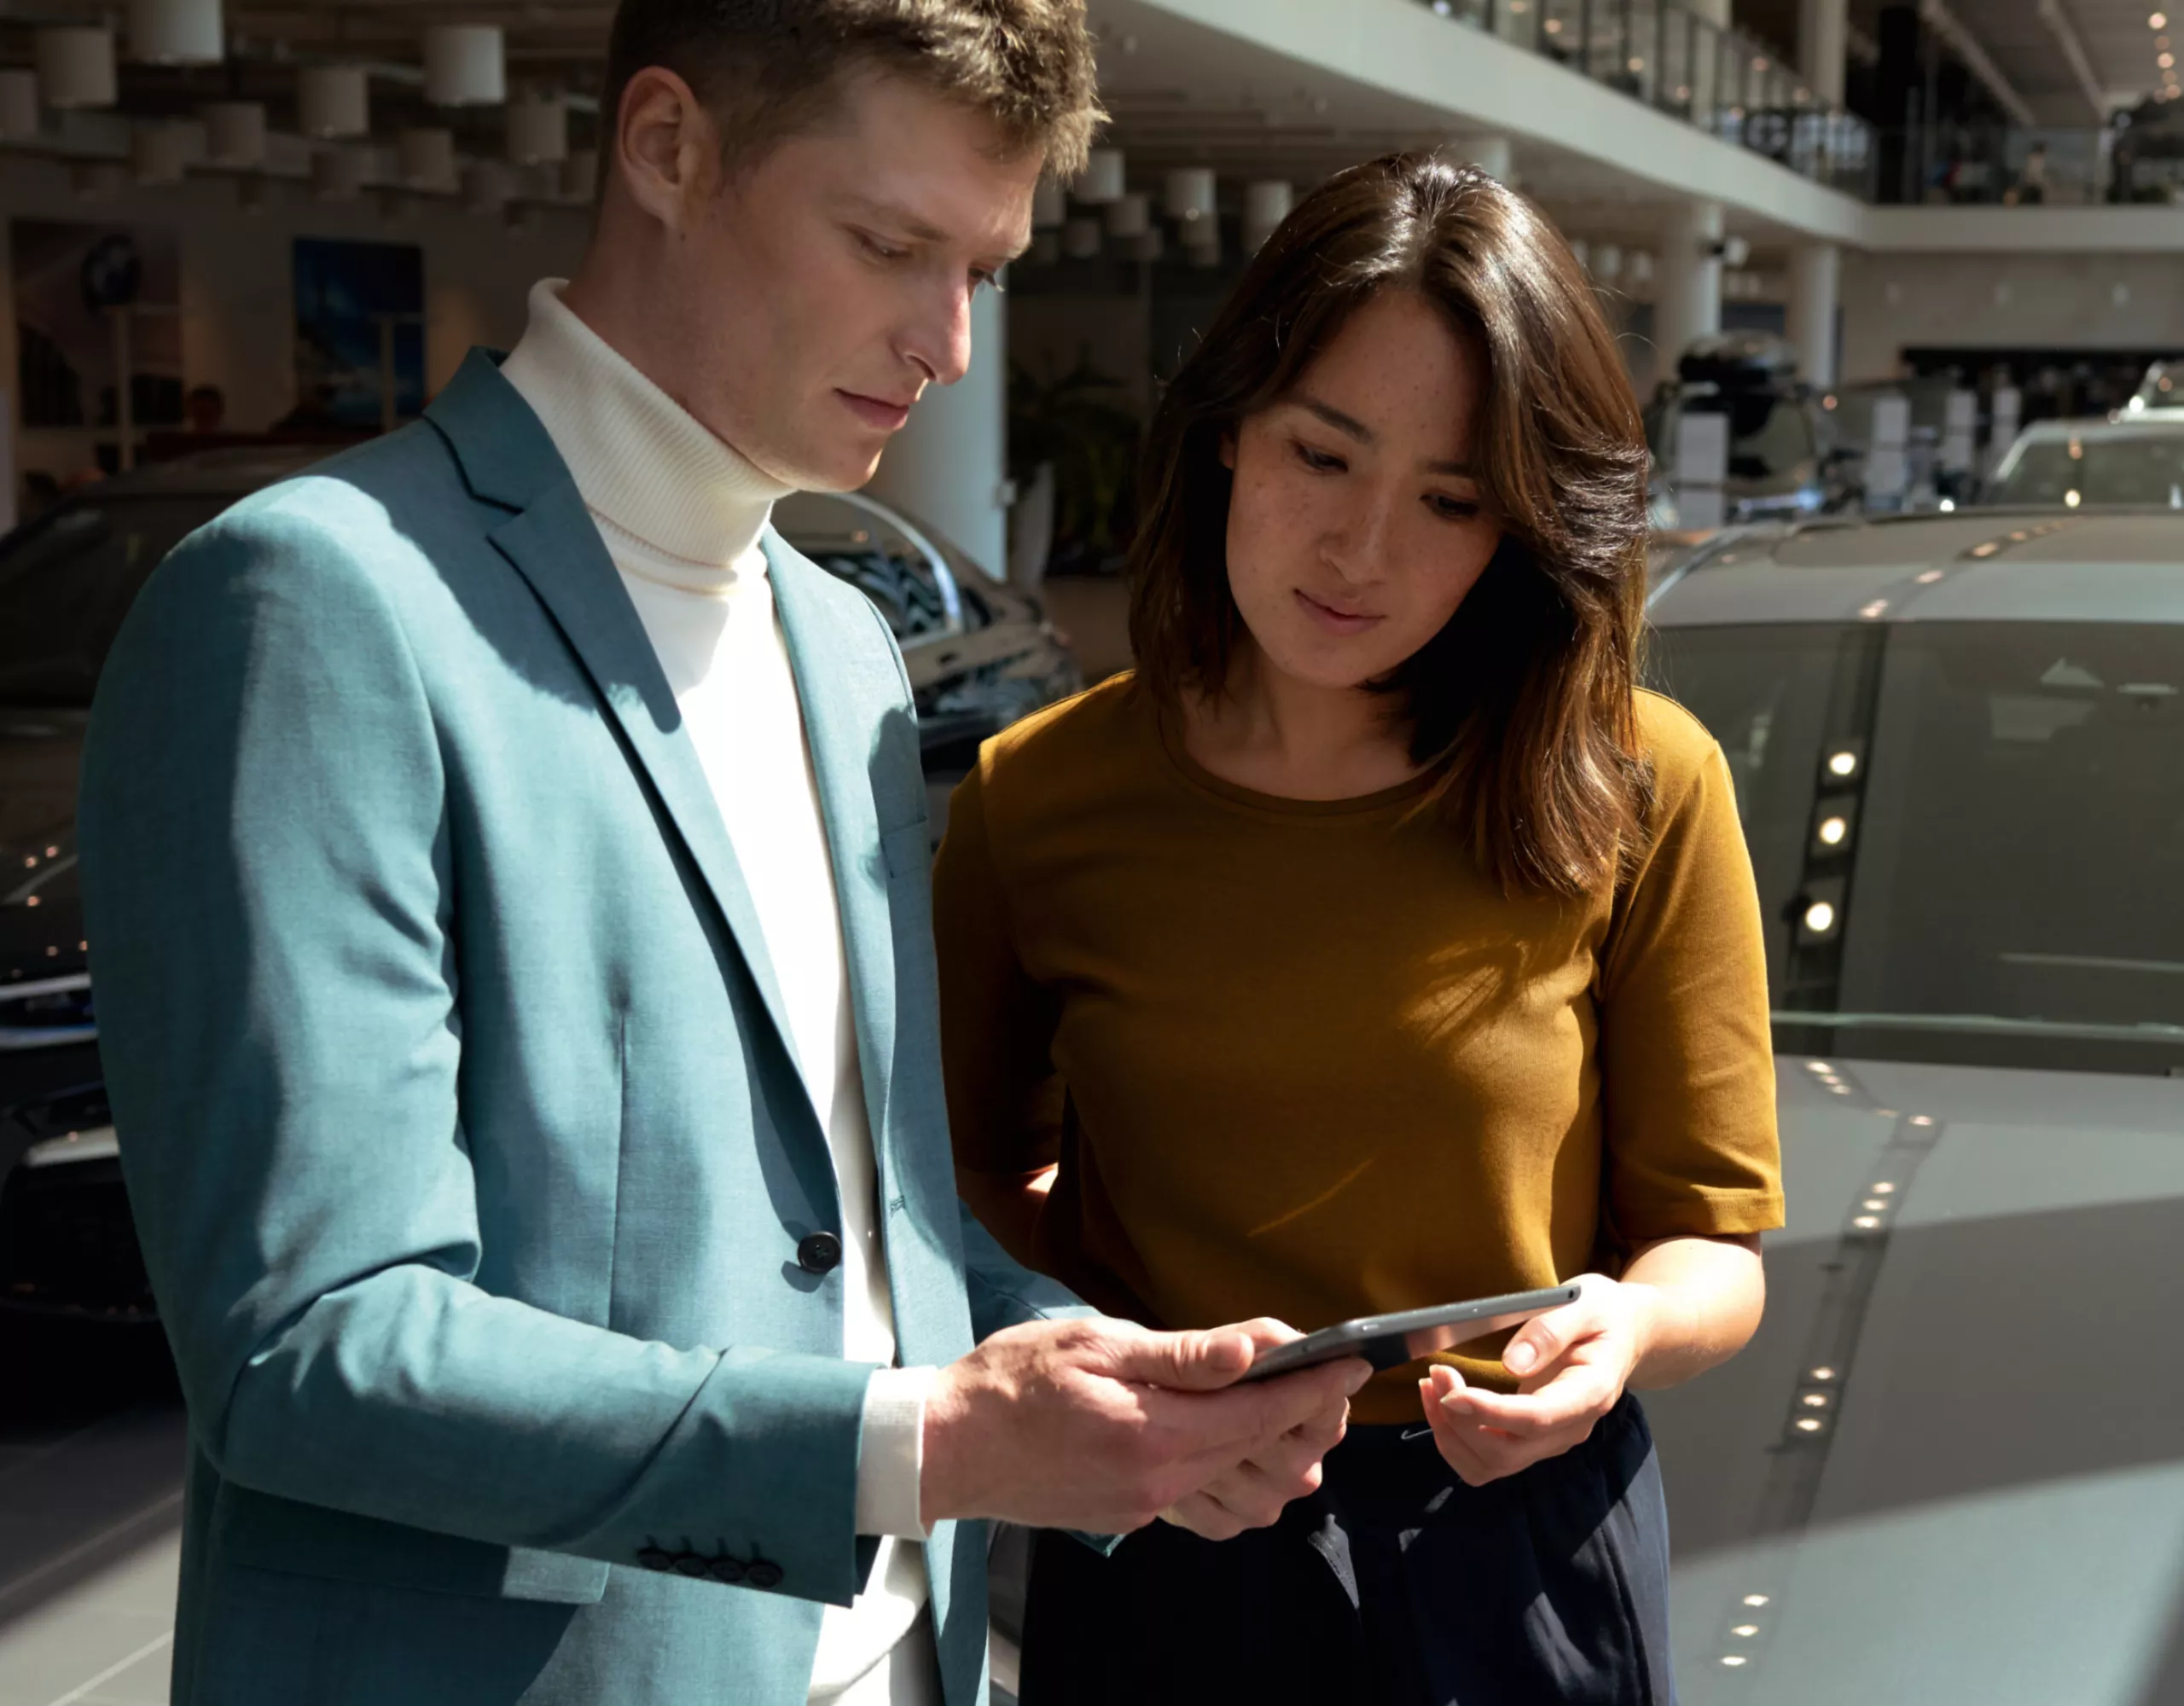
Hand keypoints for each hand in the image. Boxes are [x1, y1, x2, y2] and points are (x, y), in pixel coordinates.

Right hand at [920, 1315, 1369, 1534]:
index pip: (1263, 1411)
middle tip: (1326, 1378)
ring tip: (1290, 1410)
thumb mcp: (1095, 1343)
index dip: (1317, 1386)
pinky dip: (1239, 1482)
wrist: (950, 1446)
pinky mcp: (1133, 1517)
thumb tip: (1252, 1350)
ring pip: (1248, 1496)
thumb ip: (1180, 1354)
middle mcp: (1160, 1480)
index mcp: (1155, 1431)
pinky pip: (1209, 1508)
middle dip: (1311, 1418)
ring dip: (1281, 1455)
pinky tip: (1234, 1448)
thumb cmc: (1013, 1381)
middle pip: (1267, 1455)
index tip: (1353, 1362)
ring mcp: (1147, 1506)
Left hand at [1416, 1275, 1654, 1486]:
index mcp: (1589, 1394)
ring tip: (1431, 1387)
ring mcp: (1551, 1440)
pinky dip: (1456, 1440)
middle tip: (1436, 1374)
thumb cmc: (1604, 1315)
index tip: (1451, 1393)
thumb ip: (1550, 1330)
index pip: (1536, 1419)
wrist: (1625, 1335)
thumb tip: (1513, 1363)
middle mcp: (1570, 1428)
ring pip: (1491, 1464)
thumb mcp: (1584, 1303)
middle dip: (1460, 1420)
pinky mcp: (1532, 1440)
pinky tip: (1442, 1405)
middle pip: (1507, 1451)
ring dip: (1451, 1435)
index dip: (1489, 1412)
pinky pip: (1487, 1460)